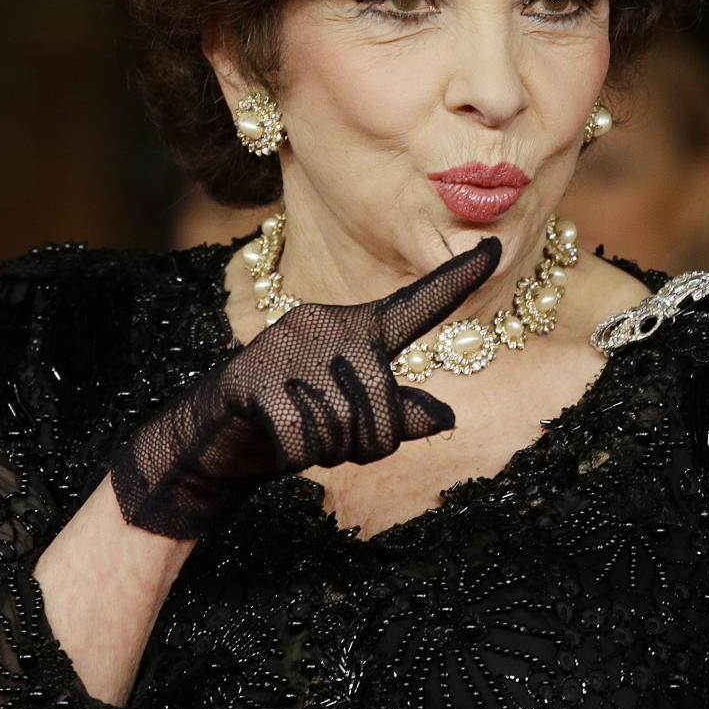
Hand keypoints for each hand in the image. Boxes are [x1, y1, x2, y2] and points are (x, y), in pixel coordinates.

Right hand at [110, 237, 500, 538]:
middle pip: (384, 402)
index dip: (456, 280)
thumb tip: (449, 417)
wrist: (212, 439)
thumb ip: (398, 416)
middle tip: (330, 445)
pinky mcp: (255, 376)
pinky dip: (295, 459)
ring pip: (343, 426)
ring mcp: (287, 345)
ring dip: (326, 453)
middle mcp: (325, 323)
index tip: (497, 249)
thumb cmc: (293, 423)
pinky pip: (302, 439)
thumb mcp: (352, 422)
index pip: (415, 307)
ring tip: (298, 436)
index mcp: (355, 331)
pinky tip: (276, 445)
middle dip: (365, 444)